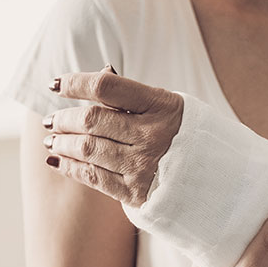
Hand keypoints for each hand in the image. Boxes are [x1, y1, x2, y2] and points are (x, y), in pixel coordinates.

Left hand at [40, 64, 183, 206]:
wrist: (216, 178)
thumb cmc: (185, 135)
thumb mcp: (169, 107)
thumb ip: (133, 96)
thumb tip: (98, 73)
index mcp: (162, 106)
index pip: (106, 87)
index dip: (75, 83)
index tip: (55, 84)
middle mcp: (152, 135)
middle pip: (91, 121)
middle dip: (63, 119)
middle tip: (51, 120)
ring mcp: (144, 166)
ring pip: (88, 150)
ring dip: (62, 144)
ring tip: (51, 140)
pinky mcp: (137, 193)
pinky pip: (94, 178)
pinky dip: (70, 168)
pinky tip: (57, 162)